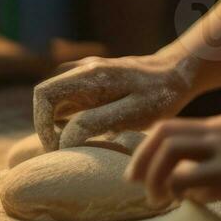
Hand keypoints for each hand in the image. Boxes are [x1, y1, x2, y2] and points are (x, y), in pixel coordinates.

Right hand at [32, 52, 197, 152]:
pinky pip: (70, 98)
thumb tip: (65, 139)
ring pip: (57, 98)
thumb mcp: (133, 113)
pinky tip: (87, 133)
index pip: (44, 94)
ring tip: (75, 144)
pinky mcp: (94, 81)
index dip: (41, 123)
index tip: (56, 147)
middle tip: (63, 150)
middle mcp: (84, 69)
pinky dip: (69, 117)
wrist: (179, 73)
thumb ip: (97, 122)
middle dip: (47, 125)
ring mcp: (87, 73)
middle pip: (46, 96)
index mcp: (90, 75)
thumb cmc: (160, 95)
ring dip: (57, 122)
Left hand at [124, 113, 220, 206]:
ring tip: (157, 197)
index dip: (149, 146)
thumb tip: (198, 186)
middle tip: (136, 183)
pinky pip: (192, 176)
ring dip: (154, 175)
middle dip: (141, 158)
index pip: (172, 126)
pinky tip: (186, 201)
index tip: (142, 167)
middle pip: (162, 133)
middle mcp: (219, 131)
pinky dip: (178, 188)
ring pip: (169, 150)